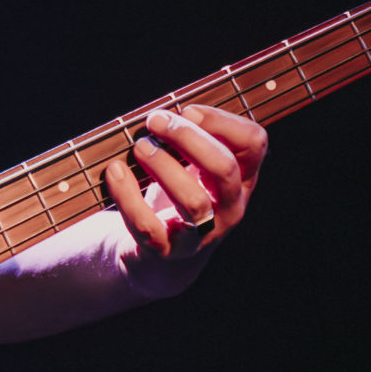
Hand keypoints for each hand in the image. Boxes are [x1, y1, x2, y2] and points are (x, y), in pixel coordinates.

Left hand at [111, 104, 267, 257]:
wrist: (159, 259)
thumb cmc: (176, 198)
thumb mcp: (195, 166)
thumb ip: (192, 138)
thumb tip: (169, 115)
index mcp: (241, 180)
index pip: (254, 143)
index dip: (221, 119)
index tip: (187, 111)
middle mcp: (229, 208)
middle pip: (225, 169)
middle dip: (188, 138)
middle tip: (156, 122)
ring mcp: (200, 234)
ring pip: (193, 203)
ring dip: (163, 167)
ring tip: (140, 148)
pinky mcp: (166, 251)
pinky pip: (149, 228)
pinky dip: (128, 196)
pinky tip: (116, 172)